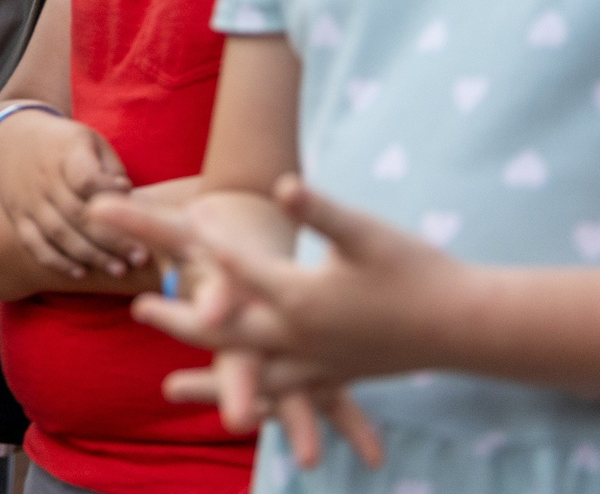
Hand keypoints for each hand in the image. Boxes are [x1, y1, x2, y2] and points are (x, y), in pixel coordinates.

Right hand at [0, 107, 138, 278]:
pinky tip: (80, 273)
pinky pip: (34, 244)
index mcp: (66, 153)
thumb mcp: (90, 140)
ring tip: (119, 270)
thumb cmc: (64, 144)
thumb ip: (110, 169)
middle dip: (112, 240)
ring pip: (59, 234)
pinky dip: (56, 261)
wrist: (12, 139)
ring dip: (90, 256)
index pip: (88, 181)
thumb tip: (128, 197)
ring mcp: (28, 199)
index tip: (135, 208)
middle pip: (78, 214)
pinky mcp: (18, 216)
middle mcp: (44, 178)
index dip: (113, 197)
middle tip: (141, 258)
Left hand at [106, 178, 459, 465]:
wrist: (463, 325)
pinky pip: (286, 399)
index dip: (205, 243)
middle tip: (135, 308)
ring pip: (249, 378)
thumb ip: (320, 210)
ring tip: (167, 387)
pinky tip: (244, 416)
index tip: (169, 224)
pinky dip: (259, 406)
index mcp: (299, 297)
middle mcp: (299, 338)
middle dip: (179, 319)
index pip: (237, 267)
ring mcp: (317, 364)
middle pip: (224, 332)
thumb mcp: (365, 232)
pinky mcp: (336, 377)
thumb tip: (283, 183)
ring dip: (207, 380)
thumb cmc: (415, 271)